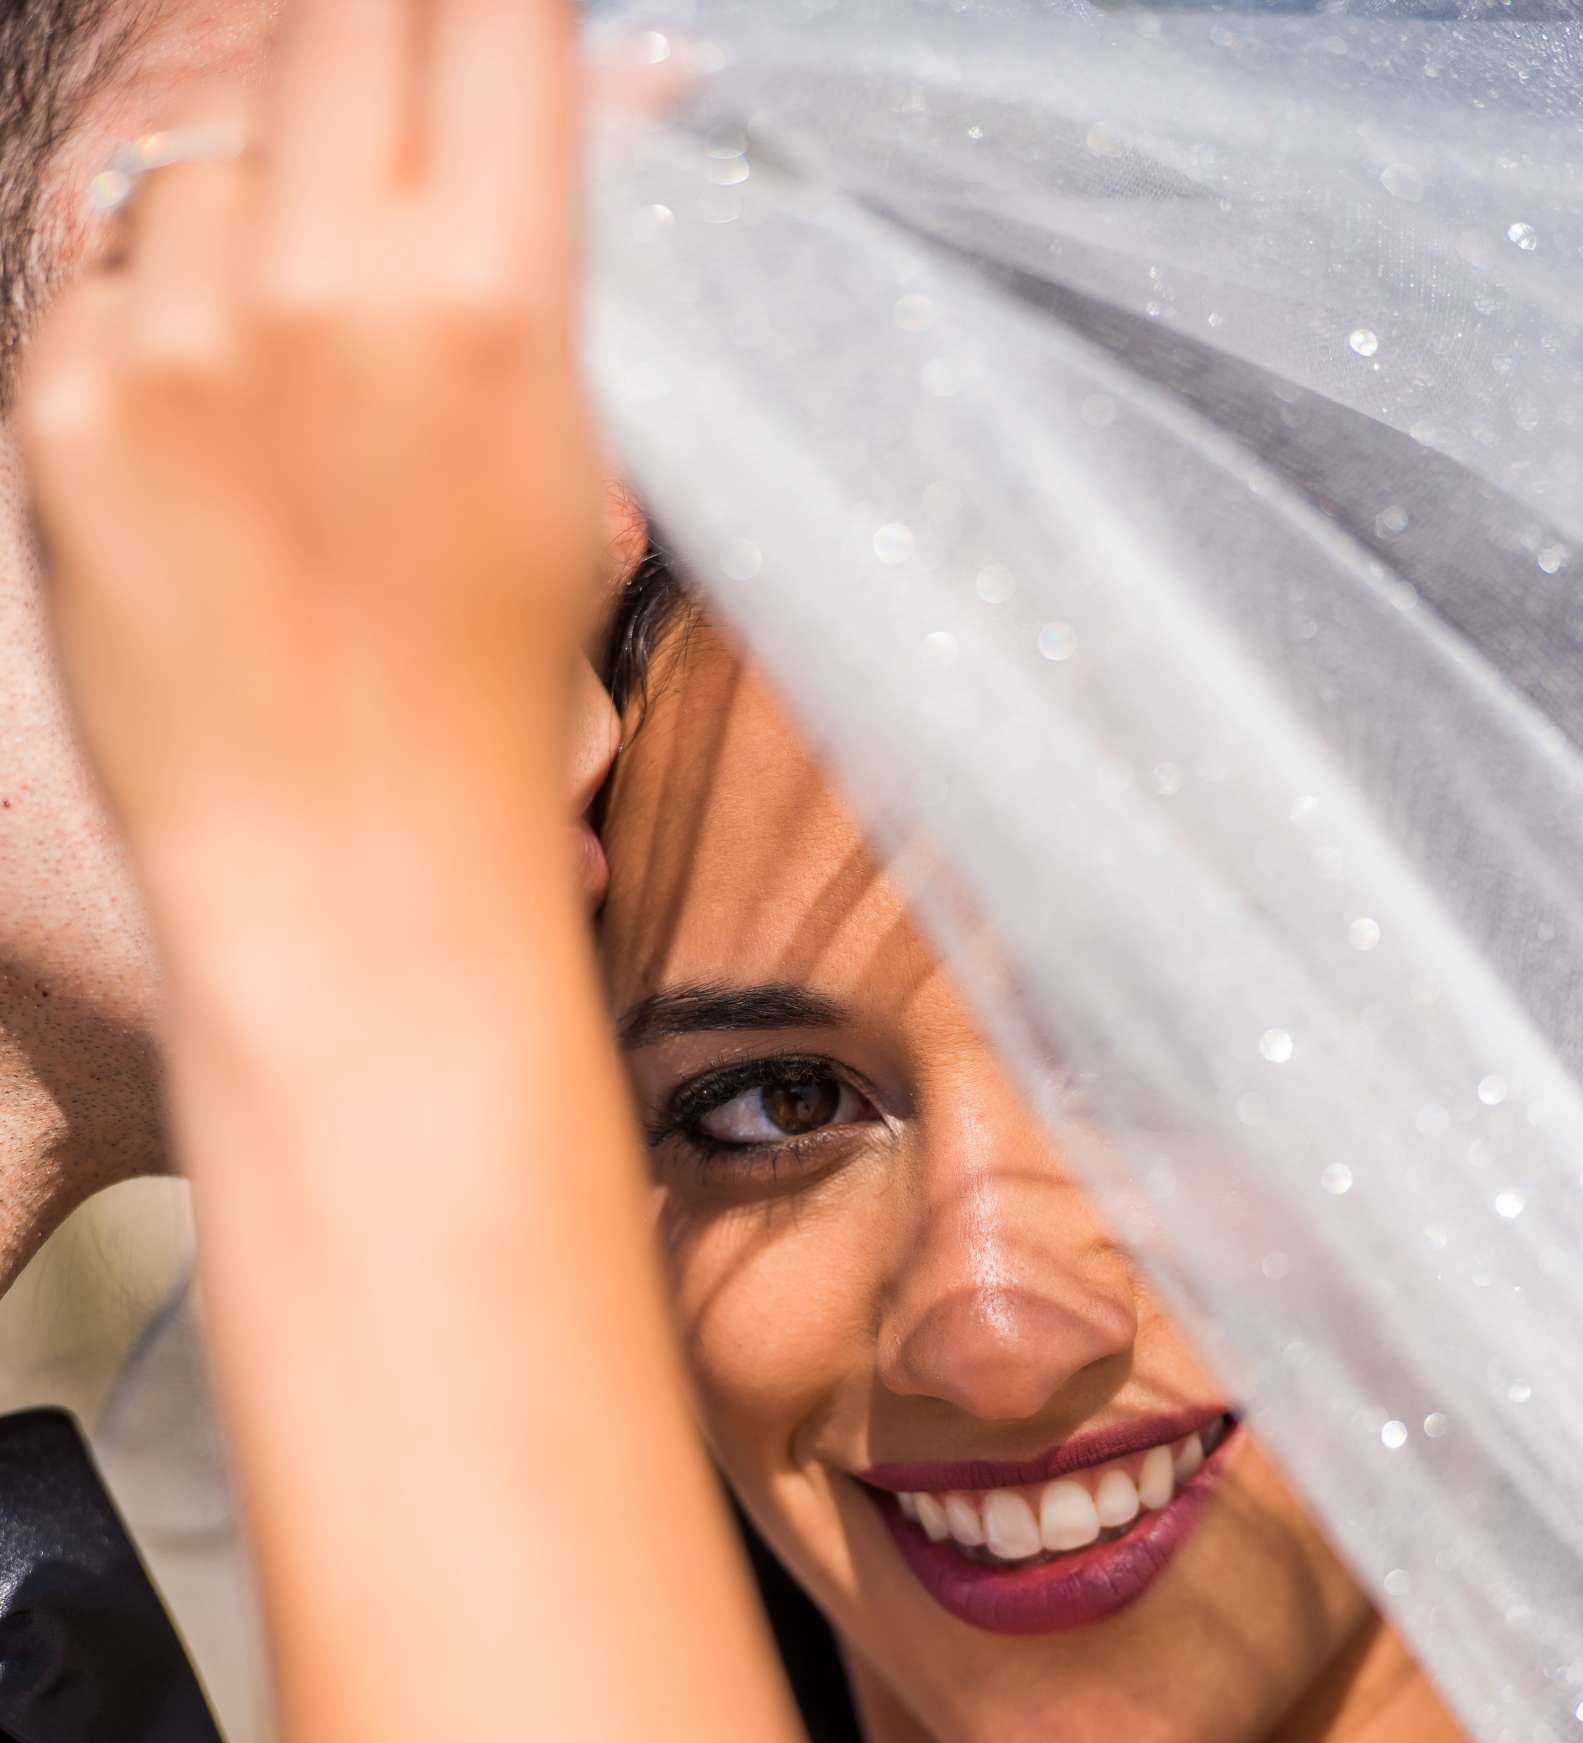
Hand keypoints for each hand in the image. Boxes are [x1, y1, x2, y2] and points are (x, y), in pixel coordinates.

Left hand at [19, 0, 606, 932]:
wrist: (347, 869)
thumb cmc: (484, 690)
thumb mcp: (567, 463)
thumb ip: (534, 255)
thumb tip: (574, 82)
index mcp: (491, 294)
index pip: (485, 7)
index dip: (483, 9)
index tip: (472, 27)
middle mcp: (322, 281)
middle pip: (335, 18)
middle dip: (373, 56)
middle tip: (381, 166)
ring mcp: (175, 336)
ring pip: (210, 161)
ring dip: (251, 219)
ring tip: (290, 384)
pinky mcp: (62, 398)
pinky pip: (112, 276)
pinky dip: (160, 330)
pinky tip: (210, 457)